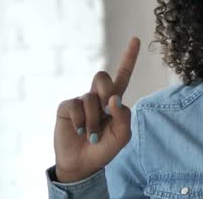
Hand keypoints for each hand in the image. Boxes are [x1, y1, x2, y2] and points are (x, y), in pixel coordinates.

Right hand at [53, 37, 140, 182]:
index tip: (136, 39)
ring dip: (93, 120)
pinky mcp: (66, 107)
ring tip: (91, 134)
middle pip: (102, 77)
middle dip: (106, 92)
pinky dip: (80, 121)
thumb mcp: (122, 136)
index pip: (123, 75)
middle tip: (106, 110)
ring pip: (90, 97)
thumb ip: (123, 117)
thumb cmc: (104, 149)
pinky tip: (79, 131)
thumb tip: (114, 99)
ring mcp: (81, 100)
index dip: (129, 57)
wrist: (82, 164)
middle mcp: (97, 96)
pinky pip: (75, 106)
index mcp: (114, 100)